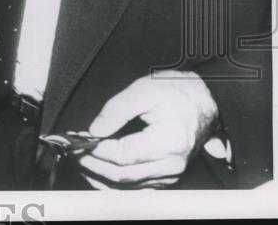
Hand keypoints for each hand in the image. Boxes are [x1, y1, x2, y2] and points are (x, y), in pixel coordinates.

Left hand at [77, 70, 218, 187]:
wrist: (205, 102)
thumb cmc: (177, 92)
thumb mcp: (144, 89)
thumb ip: (116, 109)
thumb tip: (94, 131)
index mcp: (169, 143)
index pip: (122, 156)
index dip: (95, 150)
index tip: (77, 140)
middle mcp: (172, 165)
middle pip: (122, 176)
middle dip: (91, 164)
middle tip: (72, 151)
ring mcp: (171, 175)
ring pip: (127, 187)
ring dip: (99, 176)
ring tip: (79, 160)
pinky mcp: (167, 178)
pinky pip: (136, 189)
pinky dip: (113, 183)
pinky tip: (97, 171)